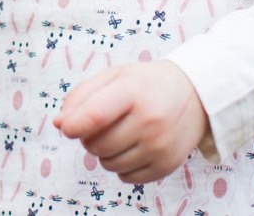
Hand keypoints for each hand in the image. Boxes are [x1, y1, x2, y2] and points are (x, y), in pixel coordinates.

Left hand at [55, 60, 207, 183]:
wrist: (194, 95)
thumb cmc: (145, 84)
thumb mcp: (114, 76)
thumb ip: (82, 95)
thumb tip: (60, 123)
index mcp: (133, 91)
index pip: (95, 115)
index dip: (73, 125)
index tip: (66, 128)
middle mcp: (149, 120)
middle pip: (97, 144)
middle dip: (88, 137)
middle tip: (101, 125)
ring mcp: (160, 146)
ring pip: (108, 164)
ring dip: (104, 152)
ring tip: (119, 133)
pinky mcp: (166, 165)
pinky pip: (126, 177)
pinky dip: (121, 165)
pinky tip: (132, 146)